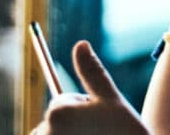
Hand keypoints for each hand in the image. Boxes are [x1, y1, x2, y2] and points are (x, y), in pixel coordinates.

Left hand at [30, 41, 148, 134]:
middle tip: (98, 131)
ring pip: (54, 132)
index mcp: (58, 112)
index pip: (62, 100)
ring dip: (69, 133)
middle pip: (54, 119)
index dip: (83, 106)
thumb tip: (80, 43)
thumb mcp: (110, 99)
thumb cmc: (124, 132)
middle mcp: (46, 131)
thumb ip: (92, 72)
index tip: (100, 119)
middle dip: (73, 122)